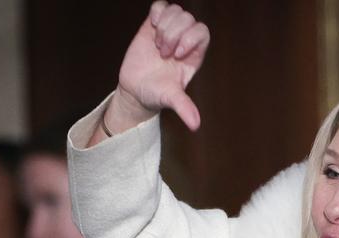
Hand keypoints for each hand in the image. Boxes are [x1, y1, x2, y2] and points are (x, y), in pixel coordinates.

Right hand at [91, 1, 209, 145]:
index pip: (202, 32)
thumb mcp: (170, 99)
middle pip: (188, 19)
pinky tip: (151, 27)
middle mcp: (184, 41)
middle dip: (173, 34)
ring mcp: (169, 32)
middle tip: (162, 53)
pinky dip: (157, 12)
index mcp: (194, 55)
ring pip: (176, 11)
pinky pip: (161, 6)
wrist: (136, 89)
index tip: (176, 54)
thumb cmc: (156, 94)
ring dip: (164, 26)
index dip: (191, 38)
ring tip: (156, 45)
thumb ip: (184, 107)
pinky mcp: (153, 26)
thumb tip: (195, 125)